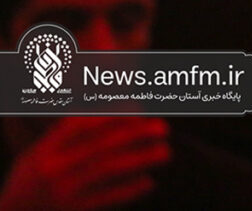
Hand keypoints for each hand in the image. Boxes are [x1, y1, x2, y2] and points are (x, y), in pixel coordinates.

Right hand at [0, 117, 169, 210]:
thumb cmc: (31, 180)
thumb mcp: (38, 153)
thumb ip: (67, 133)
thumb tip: (110, 110)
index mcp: (45, 149)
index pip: (83, 126)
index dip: (114, 116)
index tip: (140, 110)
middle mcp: (54, 169)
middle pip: (102, 146)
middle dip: (136, 135)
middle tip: (162, 128)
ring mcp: (64, 192)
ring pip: (109, 170)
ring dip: (141, 160)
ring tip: (165, 152)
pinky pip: (107, 198)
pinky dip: (129, 190)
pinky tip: (149, 181)